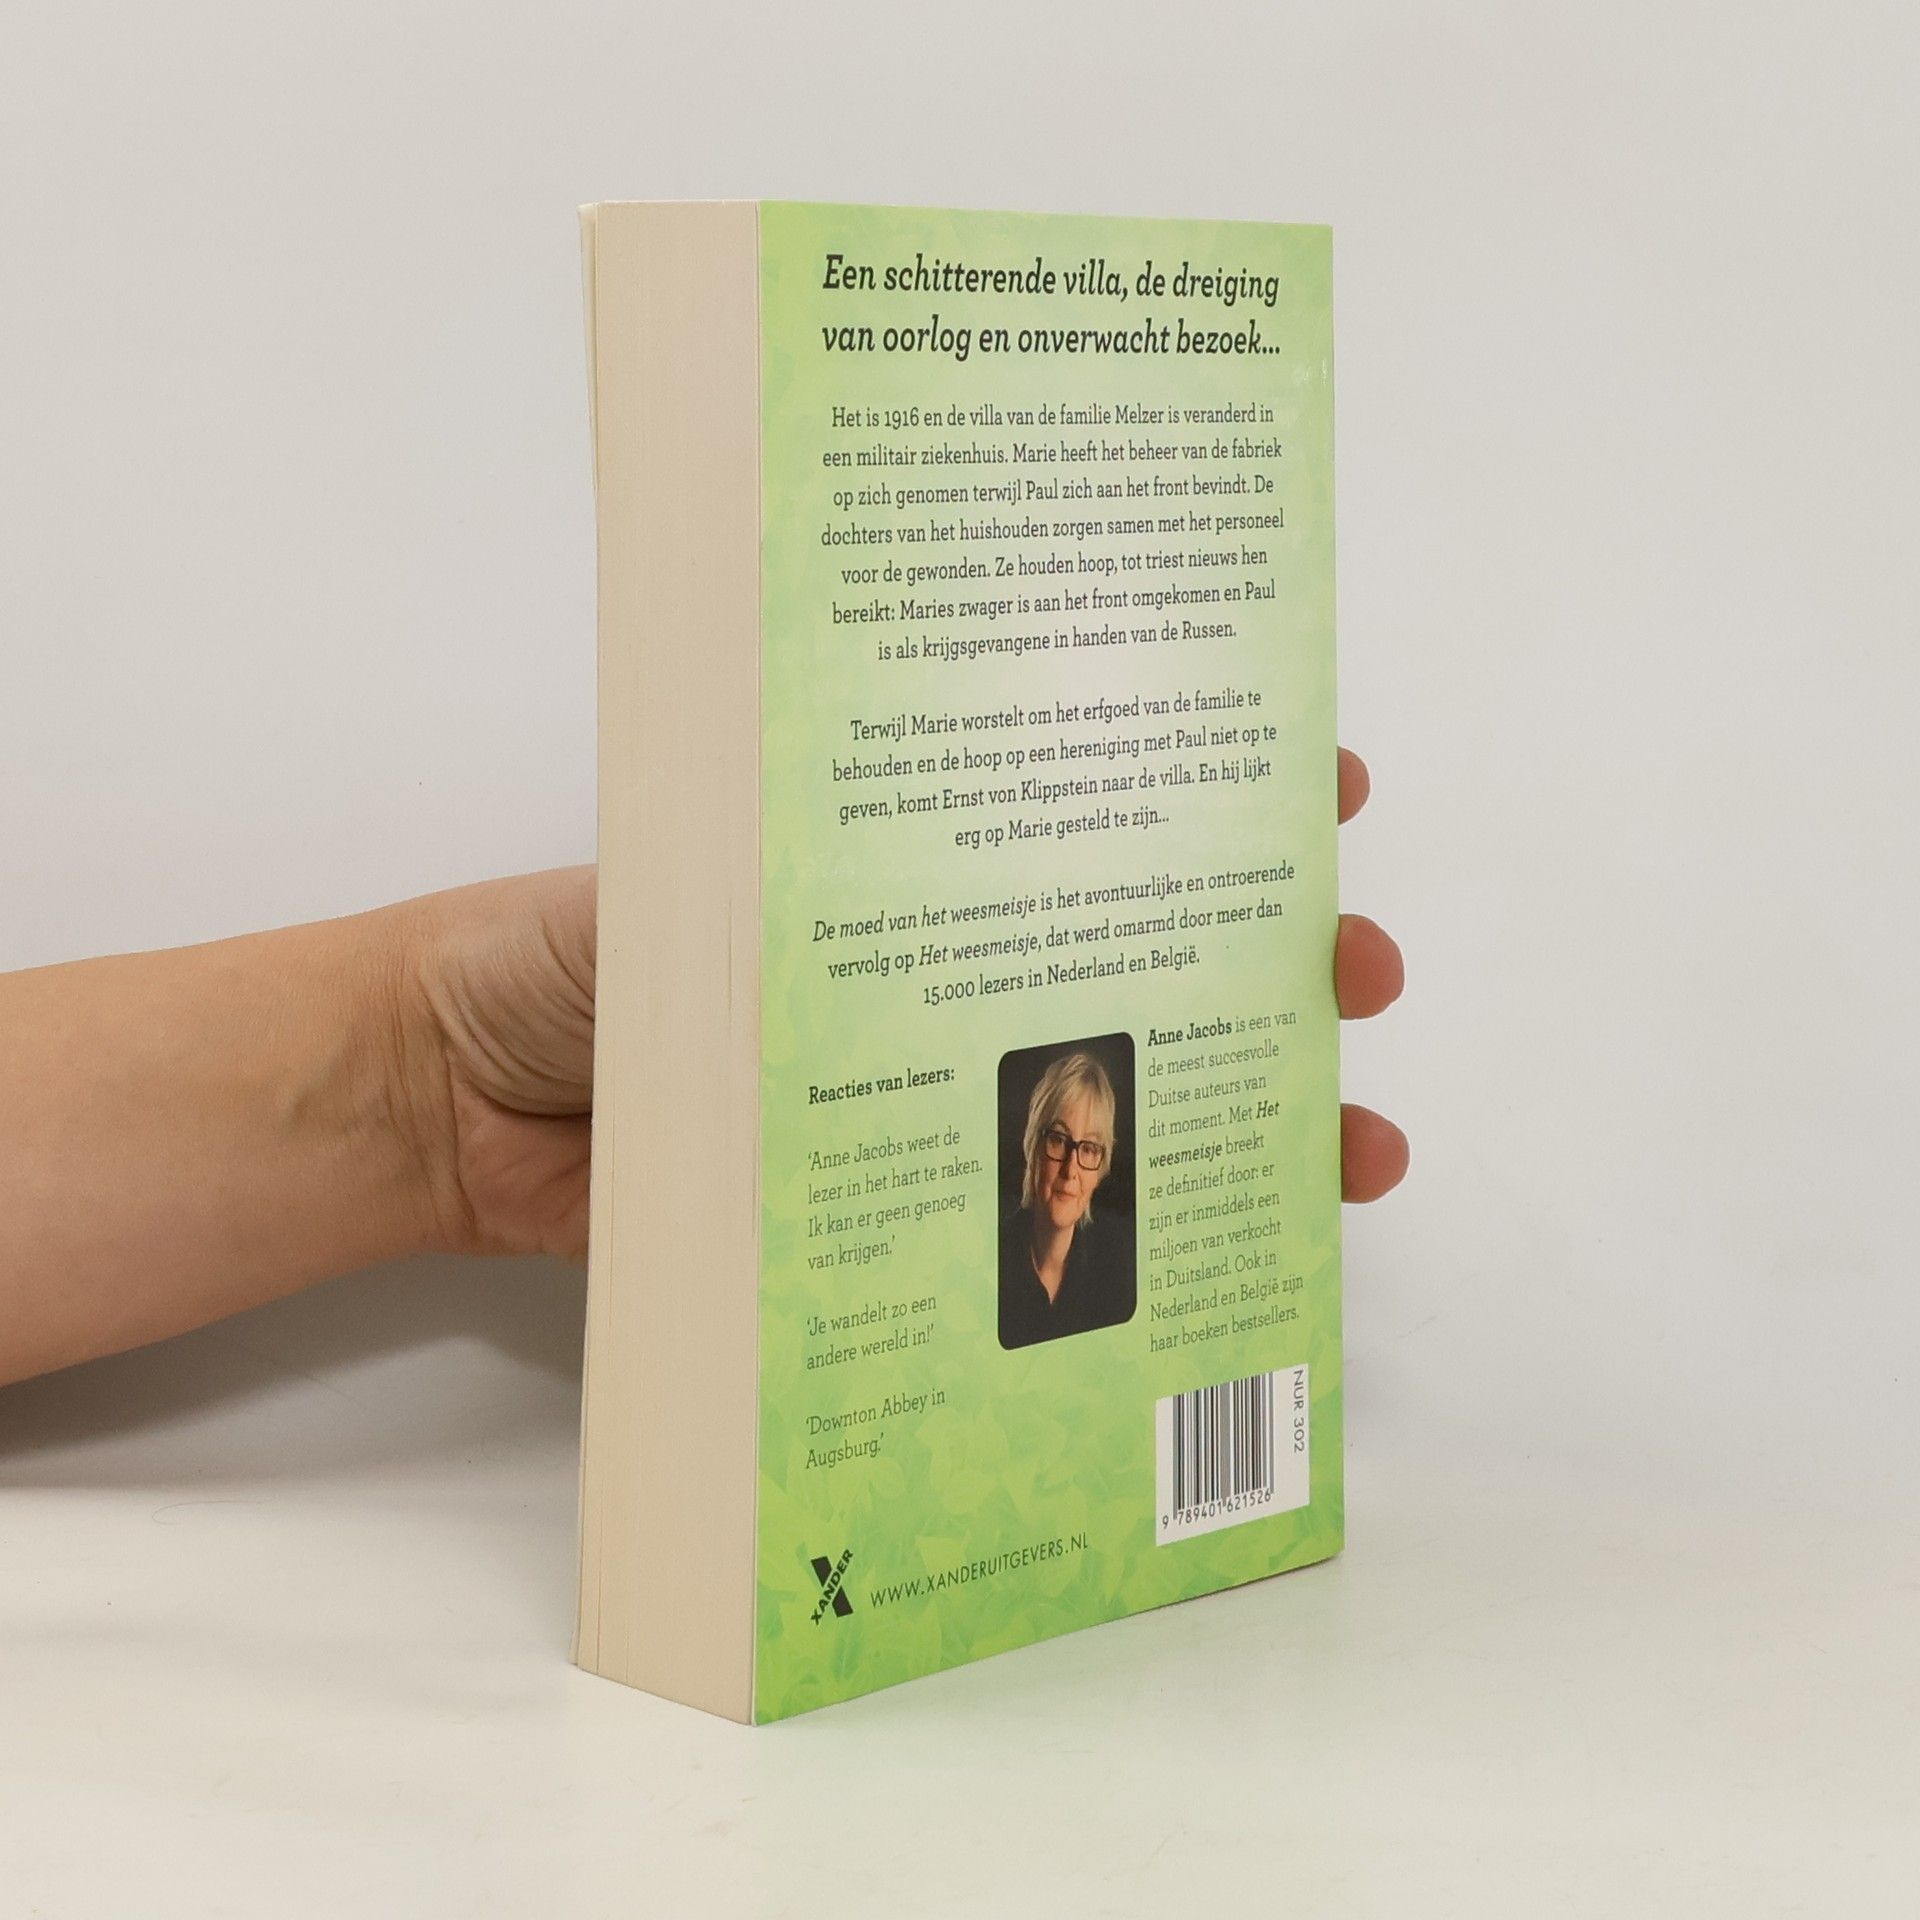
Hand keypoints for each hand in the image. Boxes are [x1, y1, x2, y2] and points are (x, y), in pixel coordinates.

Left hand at [392, 748, 1405, 1262]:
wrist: (445, 1107)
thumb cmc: (548, 958)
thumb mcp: (684, 884)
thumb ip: (797, 880)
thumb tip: (943, 858)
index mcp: (900, 864)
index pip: (1078, 811)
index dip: (1208, 792)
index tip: (1323, 781)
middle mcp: (934, 971)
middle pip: (1136, 956)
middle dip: (1273, 959)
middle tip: (1355, 970)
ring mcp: (922, 1091)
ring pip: (1113, 1095)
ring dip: (1244, 1115)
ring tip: (1350, 1146)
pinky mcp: (890, 1202)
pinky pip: (1019, 1216)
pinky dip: (1121, 1237)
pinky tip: (1212, 1257)